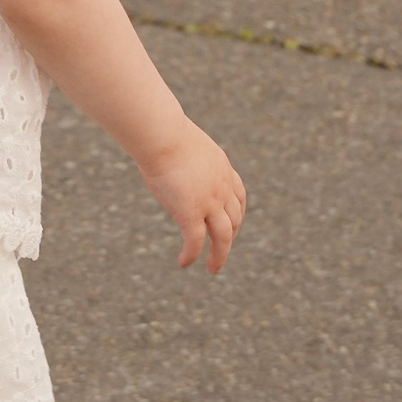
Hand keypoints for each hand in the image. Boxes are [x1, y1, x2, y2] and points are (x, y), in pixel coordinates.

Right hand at [134, 120, 247, 274]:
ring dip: (220, 255)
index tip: (234, 223)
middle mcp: (221, 187)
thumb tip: (168, 154)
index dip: (237, 213)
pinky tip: (184, 263)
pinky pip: (195, 241)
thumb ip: (182, 153)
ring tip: (214, 269)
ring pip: (224, 236)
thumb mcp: (182, 141)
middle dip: (231, 237)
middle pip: (235, 219)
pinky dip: (192, 255)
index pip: (239, 195)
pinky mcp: (191, 212)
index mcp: (222, 168)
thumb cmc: (163, 132)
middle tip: (222, 252)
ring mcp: (209, 201)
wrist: (162, 135)